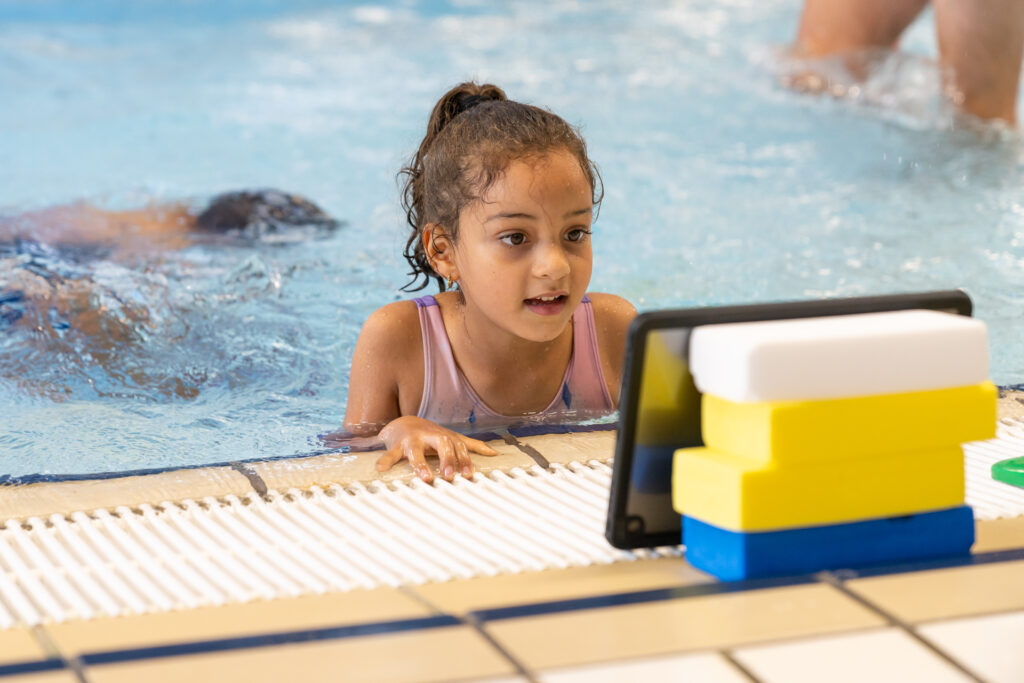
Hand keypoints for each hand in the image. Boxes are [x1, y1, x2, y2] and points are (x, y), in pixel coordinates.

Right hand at [376, 416, 498, 482]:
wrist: (404, 423)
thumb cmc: (431, 436)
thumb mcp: (452, 438)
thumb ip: (472, 446)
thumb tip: (495, 452)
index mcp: (445, 437)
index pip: (458, 446)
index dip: (464, 459)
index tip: (468, 475)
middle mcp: (430, 436)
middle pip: (441, 443)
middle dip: (447, 459)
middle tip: (450, 476)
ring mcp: (412, 440)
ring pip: (416, 450)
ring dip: (420, 464)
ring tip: (425, 477)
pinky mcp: (396, 445)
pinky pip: (390, 453)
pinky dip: (385, 461)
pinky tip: (380, 469)